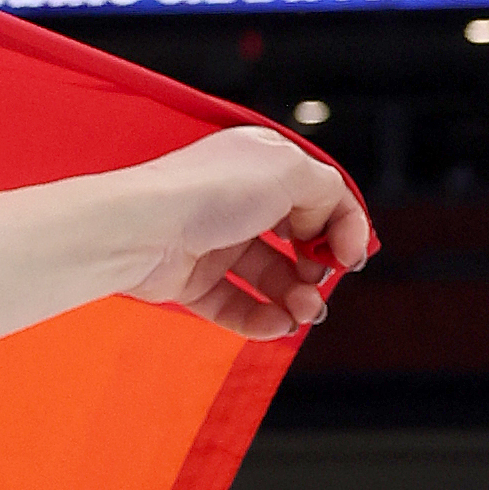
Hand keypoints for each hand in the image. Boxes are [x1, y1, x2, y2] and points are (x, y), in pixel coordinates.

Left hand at [118, 124, 371, 338]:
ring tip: (304, 311)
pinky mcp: (189, 280)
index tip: (351, 254)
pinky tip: (278, 324)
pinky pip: (236, 305)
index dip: (344, 227)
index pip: (320, 197)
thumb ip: (330, 193)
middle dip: (319, 269)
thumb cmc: (202, 192)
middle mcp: (236, 201)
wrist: (138, 230)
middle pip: (297, 242)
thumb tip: (331, 224)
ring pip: (270, 278)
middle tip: (322, 281)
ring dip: (297, 299)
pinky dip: (261, 319)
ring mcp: (212, 241)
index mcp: (261, 165)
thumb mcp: (292, 171)